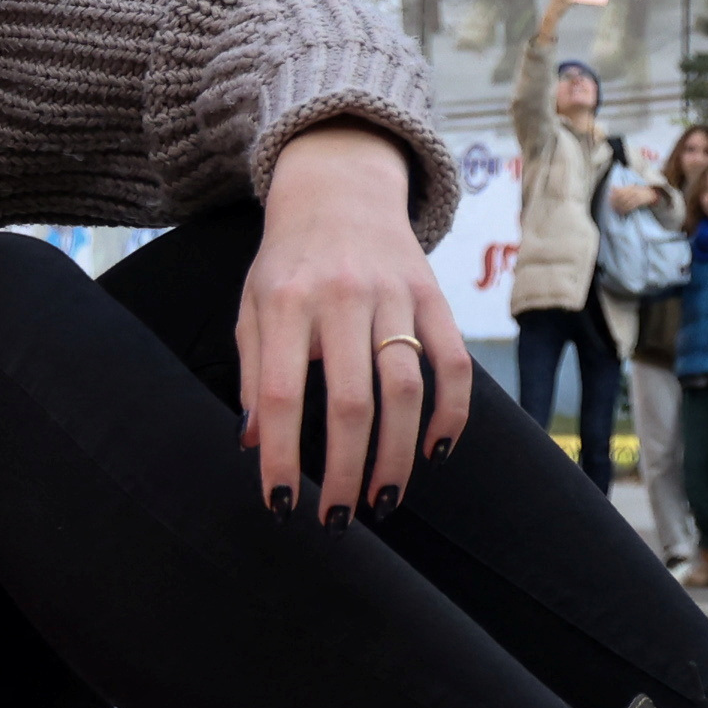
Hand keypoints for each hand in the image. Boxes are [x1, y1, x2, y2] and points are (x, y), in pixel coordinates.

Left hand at [240, 122, 456, 525]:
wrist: (340, 189)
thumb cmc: (289, 262)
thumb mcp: (253, 305)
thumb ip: (253, 370)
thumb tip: (253, 442)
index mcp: (285, 302)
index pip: (280, 393)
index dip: (279, 455)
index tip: (281, 503)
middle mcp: (341, 298)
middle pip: (350, 402)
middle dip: (344, 471)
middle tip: (337, 518)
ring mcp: (395, 297)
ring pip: (405, 390)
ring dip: (396, 456)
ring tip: (383, 501)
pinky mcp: (436, 298)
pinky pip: (454, 364)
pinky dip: (450, 414)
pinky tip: (434, 453)